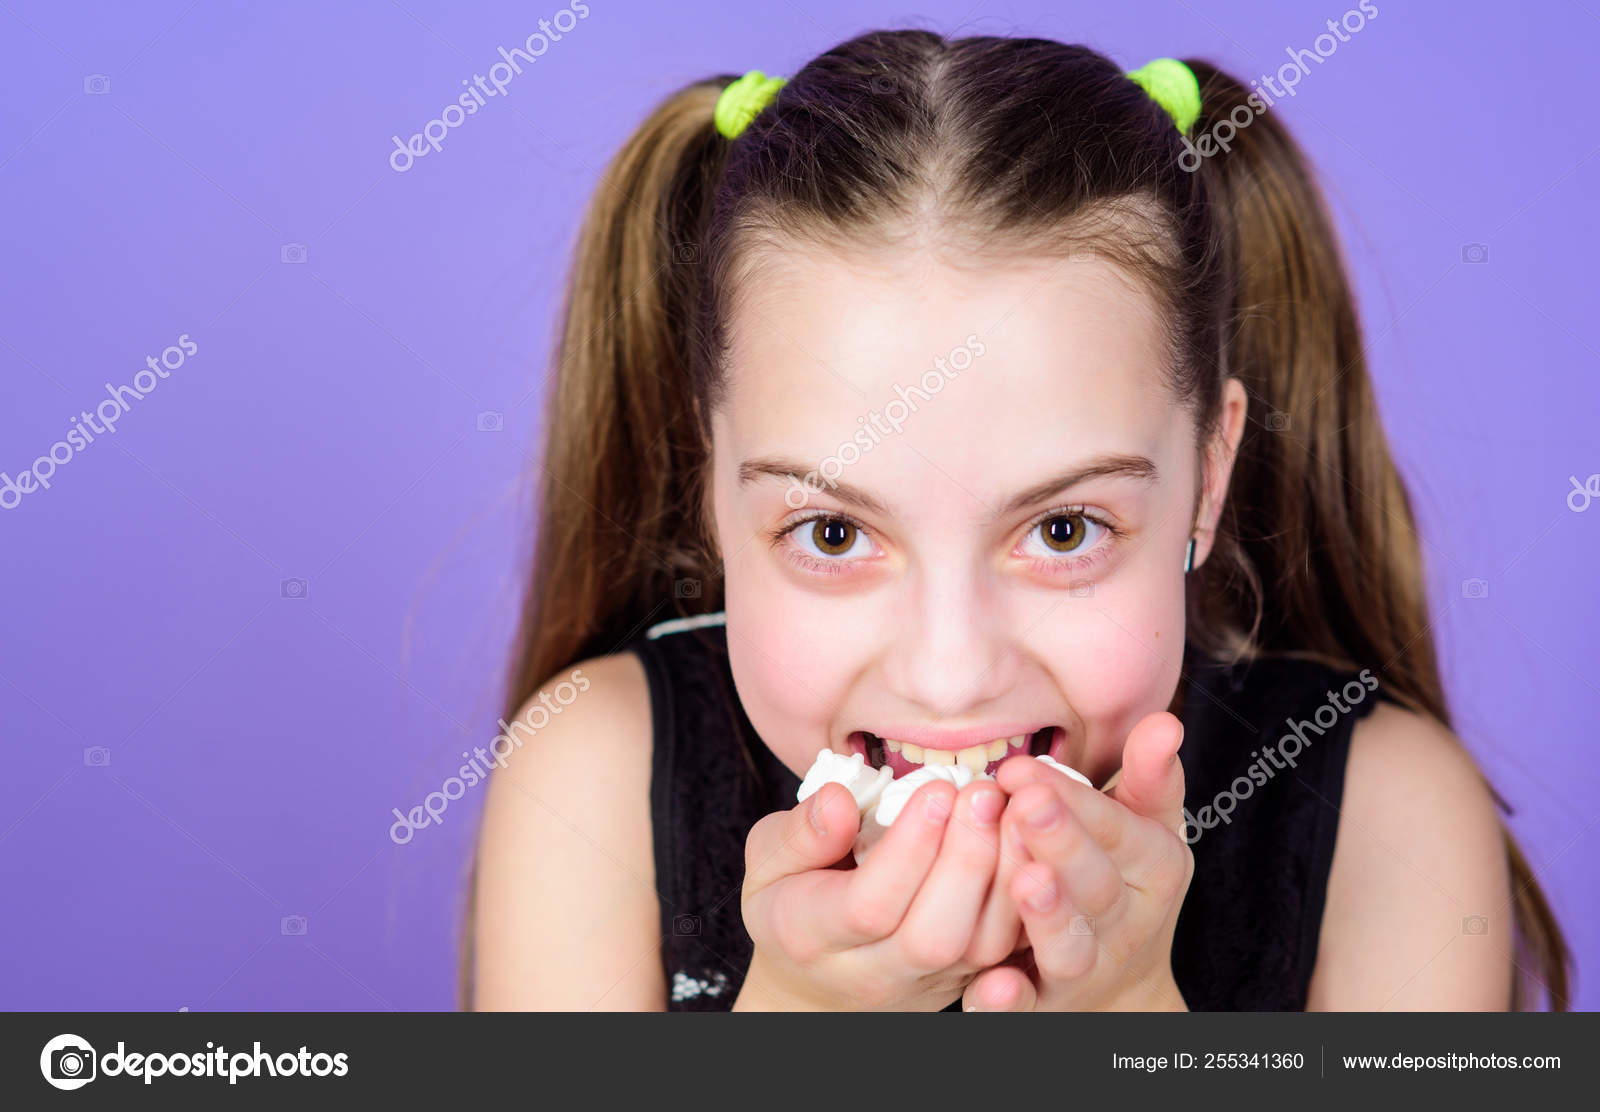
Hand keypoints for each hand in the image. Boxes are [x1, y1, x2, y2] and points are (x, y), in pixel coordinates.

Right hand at [737, 775, 1020, 1009]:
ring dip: (1006, 876)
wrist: (812, 984)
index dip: (910, 848)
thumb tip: (838, 801)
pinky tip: (1026, 840)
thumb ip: (798, 833)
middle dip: (967, 860)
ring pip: (979, 948)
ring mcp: (921, 985)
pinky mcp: (961, 981)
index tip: (937, 789)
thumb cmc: (788, 902)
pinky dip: (1024, 895)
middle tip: (983, 793)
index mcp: (809, 935)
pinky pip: (1005, 950)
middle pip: (933, 935)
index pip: (867, 905)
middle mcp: (869, 973)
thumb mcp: (768, 862)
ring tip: (1011, 809)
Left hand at [961, 712, 1193, 1010]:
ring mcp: (1085, 971)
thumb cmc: (1122, 883)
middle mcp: (1124, 923)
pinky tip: (990, 984)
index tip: (1025, 769)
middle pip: (1096, 884)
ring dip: (1048, 916)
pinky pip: (1028, 1010)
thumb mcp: (1145, 829)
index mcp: (1152, 869)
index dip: (1076, 801)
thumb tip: (1165, 720)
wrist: (1120, 993)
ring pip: (1070, 946)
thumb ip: (1149, 777)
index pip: (1117, 830)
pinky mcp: (1045, 1009)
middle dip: (1063, 843)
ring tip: (1025, 880)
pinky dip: (1010, 1002)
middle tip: (1025, 802)